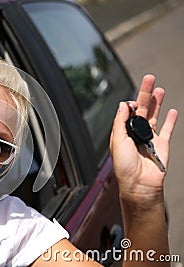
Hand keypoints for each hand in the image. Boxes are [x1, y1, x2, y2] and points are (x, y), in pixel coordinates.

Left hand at [110, 75, 177, 206]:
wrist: (139, 184)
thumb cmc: (124, 167)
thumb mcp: (117, 141)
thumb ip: (120, 121)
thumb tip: (122, 104)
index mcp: (123, 132)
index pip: (126, 112)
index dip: (128, 104)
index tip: (130, 100)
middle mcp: (136, 133)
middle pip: (141, 109)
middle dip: (145, 93)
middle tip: (149, 78)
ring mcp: (149, 138)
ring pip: (154, 115)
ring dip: (157, 102)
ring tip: (158, 89)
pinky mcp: (162, 144)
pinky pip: (167, 129)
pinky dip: (171, 120)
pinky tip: (172, 111)